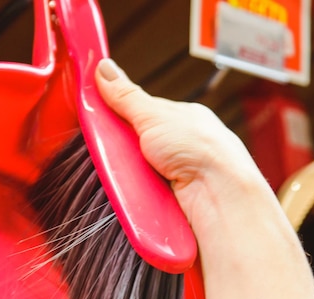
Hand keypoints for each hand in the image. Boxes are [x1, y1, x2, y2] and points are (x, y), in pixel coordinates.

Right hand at [95, 58, 313, 298]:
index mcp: (185, 123)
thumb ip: (129, 100)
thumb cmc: (209, 162)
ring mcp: (175, 184)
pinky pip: (137, 201)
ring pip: (130, 176)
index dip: (111, 114)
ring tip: (105, 176)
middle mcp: (181, 152)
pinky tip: (118, 199)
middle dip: (113, 149)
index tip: (86, 114)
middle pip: (131, 146)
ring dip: (115, 176)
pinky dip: (124, 199)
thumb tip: (102, 71)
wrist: (227, 214)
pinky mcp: (170, 211)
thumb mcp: (161, 120)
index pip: (137, 112)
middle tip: (95, 151)